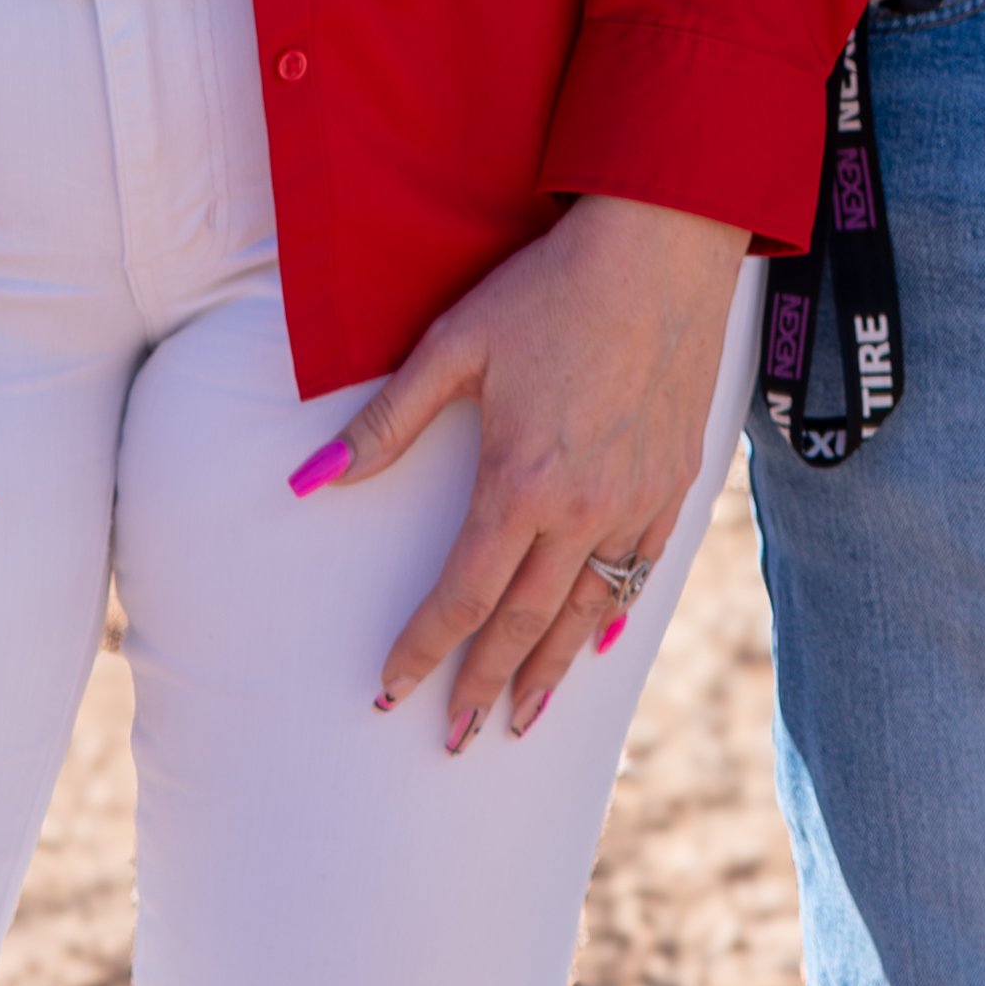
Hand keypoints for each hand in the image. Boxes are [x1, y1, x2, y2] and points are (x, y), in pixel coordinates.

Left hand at [312, 191, 746, 751]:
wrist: (662, 247)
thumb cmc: (549, 288)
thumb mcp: (453, 346)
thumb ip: (384, 424)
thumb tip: (308, 480)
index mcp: (521, 481)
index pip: (462, 595)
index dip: (423, 649)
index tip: (392, 690)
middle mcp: (584, 509)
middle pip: (525, 624)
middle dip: (483, 686)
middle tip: (453, 738)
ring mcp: (638, 502)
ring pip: (588, 614)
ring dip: (550, 673)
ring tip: (521, 719)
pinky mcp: (676, 486)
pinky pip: (641, 574)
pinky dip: (612, 618)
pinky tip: (595, 645)